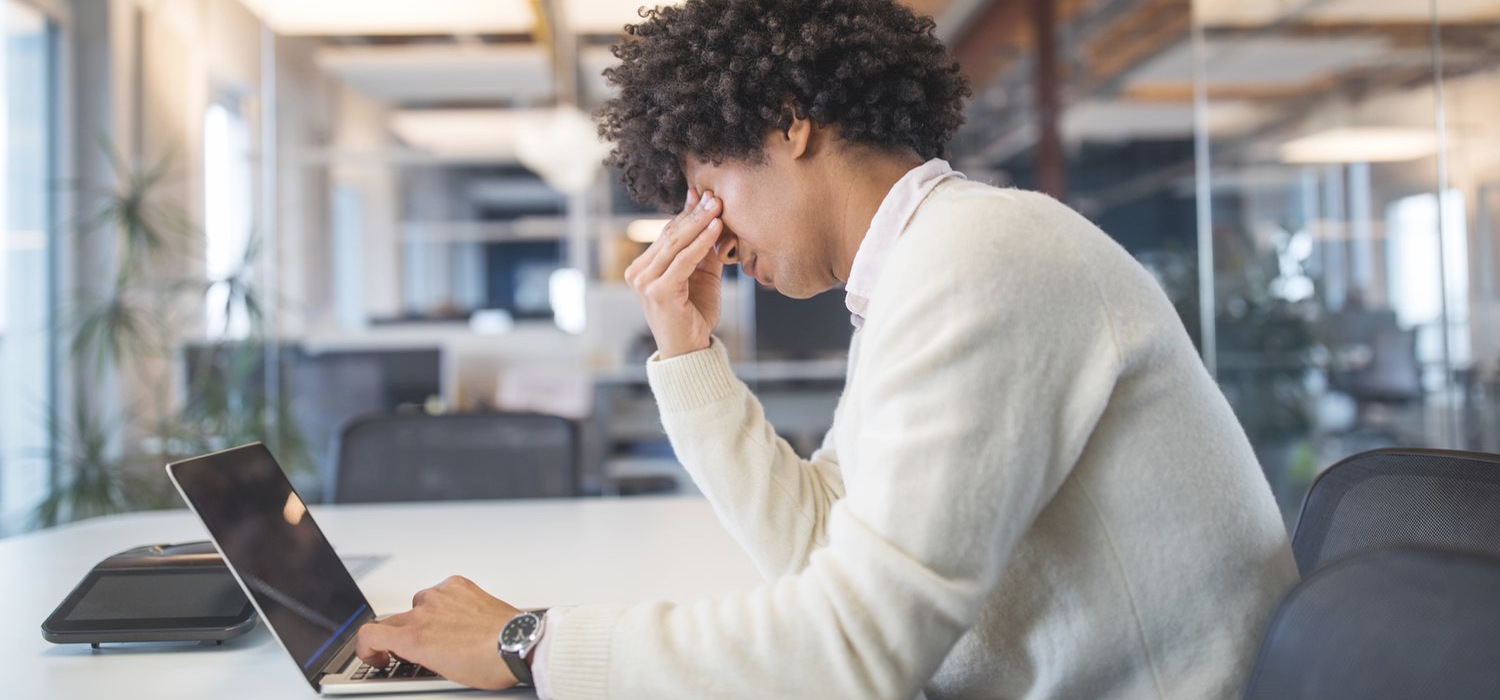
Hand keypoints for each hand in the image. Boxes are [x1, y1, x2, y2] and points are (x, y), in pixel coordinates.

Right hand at [354, 575, 522, 690]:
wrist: (517, 644)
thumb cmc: (487, 663)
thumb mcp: (442, 672)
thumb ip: (419, 656)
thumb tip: (413, 653)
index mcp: (413, 637)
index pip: (369, 634)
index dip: (366, 649)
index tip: (377, 656)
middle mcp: (423, 611)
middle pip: (391, 621)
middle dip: (397, 637)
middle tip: (413, 649)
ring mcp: (441, 595)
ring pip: (417, 604)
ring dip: (423, 618)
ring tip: (445, 633)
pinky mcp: (458, 585)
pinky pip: (441, 591)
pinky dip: (444, 603)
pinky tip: (459, 616)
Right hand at [624, 187, 725, 358]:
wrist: (690, 350)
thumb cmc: (695, 315)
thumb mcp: (702, 276)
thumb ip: (706, 251)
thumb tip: (717, 219)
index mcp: (643, 268)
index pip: (667, 233)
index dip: (687, 213)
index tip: (704, 194)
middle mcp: (638, 272)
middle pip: (670, 234)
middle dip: (694, 213)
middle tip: (714, 195)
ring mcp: (645, 281)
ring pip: (676, 243)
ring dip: (699, 222)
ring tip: (718, 206)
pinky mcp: (658, 290)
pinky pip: (684, 260)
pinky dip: (702, 242)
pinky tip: (716, 228)